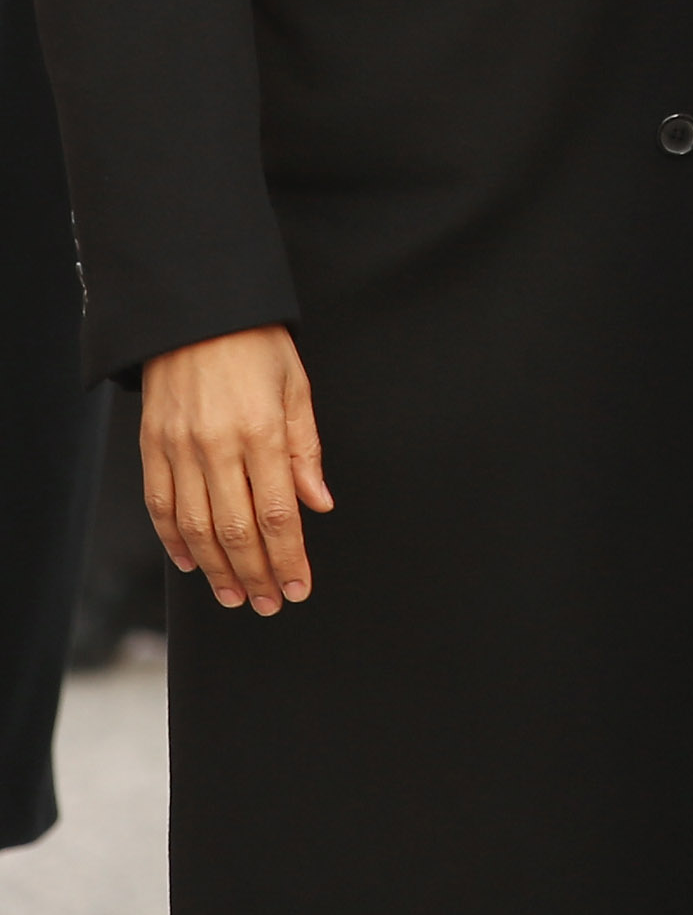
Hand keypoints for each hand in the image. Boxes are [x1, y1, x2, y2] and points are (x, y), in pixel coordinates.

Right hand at [141, 326, 332, 615]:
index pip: (278, 513)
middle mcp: (216, 446)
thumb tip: (319, 504)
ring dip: (218, 570)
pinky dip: (175, 541)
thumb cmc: (256, 344)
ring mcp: (179, 449)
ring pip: (196, 528)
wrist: (198, 310)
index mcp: (261, 430)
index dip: (289, 558)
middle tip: (270, 604)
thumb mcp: (296, 386)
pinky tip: (193, 564)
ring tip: (236, 596)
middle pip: (236, 530)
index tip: (300, 587)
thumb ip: (305, 450)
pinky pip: (161, 506)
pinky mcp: (152, 447)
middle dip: (257, 575)